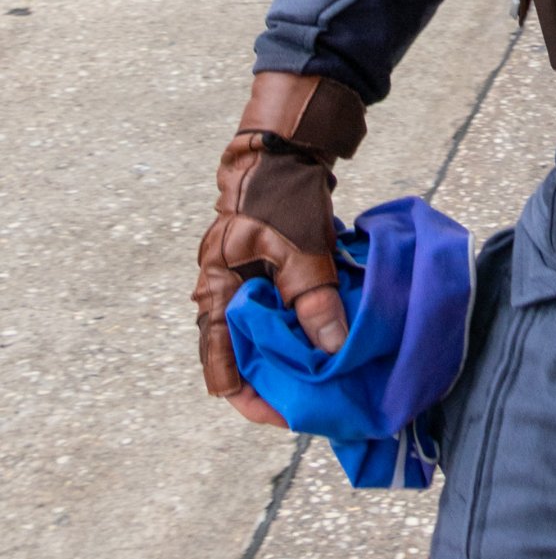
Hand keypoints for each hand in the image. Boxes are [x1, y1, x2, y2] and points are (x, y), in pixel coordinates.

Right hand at [194, 71, 365, 422]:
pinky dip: (304, 326)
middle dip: (281, 382)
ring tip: (331, 376)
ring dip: (296, 354)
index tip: (291, 415)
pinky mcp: (268, 271)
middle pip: (247, 359)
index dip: (255, 400)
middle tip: (319, 401)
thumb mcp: (298, 249)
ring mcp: (245, 283)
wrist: (285, 143)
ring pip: (268, 337)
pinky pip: (282, 313)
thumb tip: (332, 352)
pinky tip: (333, 337)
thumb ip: (313, 302)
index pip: (223, 371)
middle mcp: (225, 295)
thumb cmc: (280, 192)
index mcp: (217, 294)